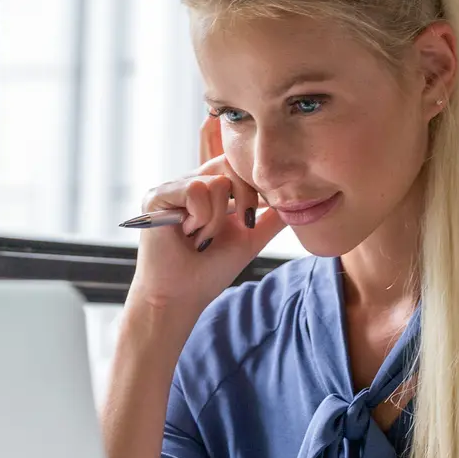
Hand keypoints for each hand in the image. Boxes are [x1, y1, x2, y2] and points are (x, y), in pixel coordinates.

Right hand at [127, 117, 287, 317]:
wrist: (182, 296)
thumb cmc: (210, 268)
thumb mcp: (251, 237)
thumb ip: (271, 215)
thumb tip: (301, 200)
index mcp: (211, 187)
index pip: (238, 161)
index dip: (254, 183)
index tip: (255, 213)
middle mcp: (192, 180)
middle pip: (232, 163)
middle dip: (245, 198)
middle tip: (240, 224)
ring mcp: (173, 186)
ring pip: (217, 181)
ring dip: (218, 219)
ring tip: (202, 237)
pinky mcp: (157, 196)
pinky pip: (197, 190)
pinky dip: (201, 218)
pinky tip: (188, 235)